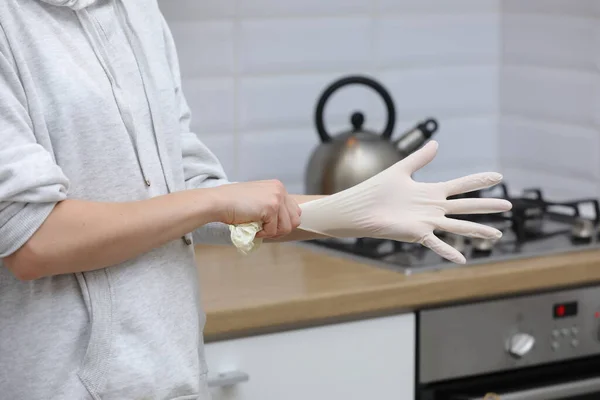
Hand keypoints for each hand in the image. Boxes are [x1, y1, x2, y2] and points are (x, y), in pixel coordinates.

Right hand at [210, 180, 300, 238]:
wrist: (218, 202)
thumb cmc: (233, 203)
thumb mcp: (258, 200)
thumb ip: (272, 206)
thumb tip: (285, 224)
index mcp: (278, 186)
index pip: (295, 210)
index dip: (283, 223)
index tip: (269, 226)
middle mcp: (280, 189)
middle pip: (295, 219)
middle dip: (281, 229)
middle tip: (265, 230)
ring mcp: (277, 197)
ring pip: (287, 227)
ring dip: (272, 233)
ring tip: (258, 229)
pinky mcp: (271, 207)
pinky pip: (274, 230)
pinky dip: (263, 234)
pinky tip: (253, 228)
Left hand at [298, 141, 512, 263]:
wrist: (359, 207)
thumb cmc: (376, 189)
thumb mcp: (402, 169)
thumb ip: (419, 158)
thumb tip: (436, 142)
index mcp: (431, 192)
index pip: (460, 186)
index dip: (478, 181)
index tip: (497, 177)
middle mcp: (433, 208)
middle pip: (465, 206)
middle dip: (487, 206)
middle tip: (509, 205)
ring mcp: (427, 222)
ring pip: (457, 226)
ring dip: (477, 229)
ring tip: (497, 234)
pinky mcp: (416, 233)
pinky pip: (436, 243)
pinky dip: (448, 251)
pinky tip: (462, 259)